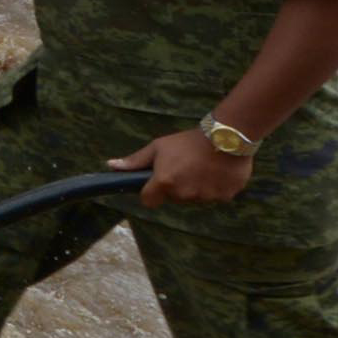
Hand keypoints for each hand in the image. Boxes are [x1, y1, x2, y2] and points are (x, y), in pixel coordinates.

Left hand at [113, 127, 249, 205]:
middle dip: (176, 187)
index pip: (149, 201)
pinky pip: (215, 197)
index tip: (158, 182)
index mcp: (164, 182)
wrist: (226, 136)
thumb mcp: (158, 147)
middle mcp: (183, 194)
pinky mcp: (224, 197)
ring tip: (203, 168)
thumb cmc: (187, 141)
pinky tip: (217, 172)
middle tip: (185, 167)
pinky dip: (216, 188)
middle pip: (174, 198)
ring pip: (195, 198)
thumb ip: (135, 161)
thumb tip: (111, 166)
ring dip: (197, 188)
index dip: (151, 192)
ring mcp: (205, 197)